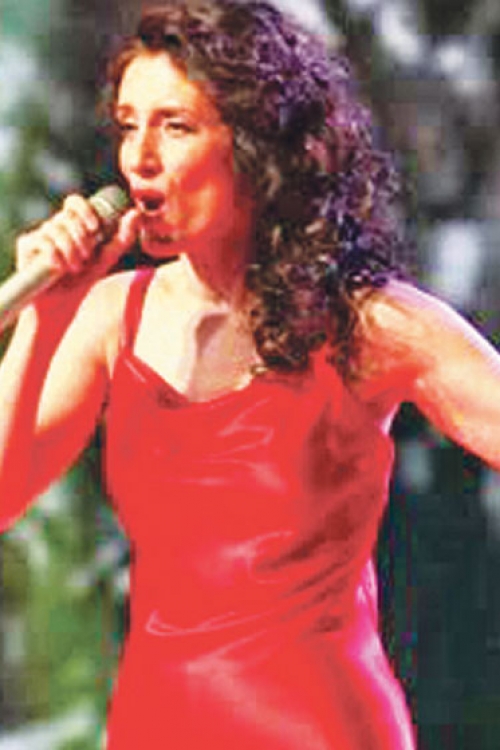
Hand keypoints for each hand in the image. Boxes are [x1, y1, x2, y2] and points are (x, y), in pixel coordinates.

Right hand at [15, 194, 140, 315]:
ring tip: (75, 267)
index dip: (85, 210)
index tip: (95, 228)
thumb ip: (123, 237)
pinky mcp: (26, 245)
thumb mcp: (106, 259)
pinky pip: (41, 240)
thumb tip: (136, 212)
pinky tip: (60, 268)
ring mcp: (40, 234)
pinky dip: (54, 254)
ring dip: (70, 249)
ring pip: (55, 228)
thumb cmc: (82, 282)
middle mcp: (55, 227)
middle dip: (81, 237)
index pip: (75, 202)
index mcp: (73, 226)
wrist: (60, 307)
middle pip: (67, 215)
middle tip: (86, 257)